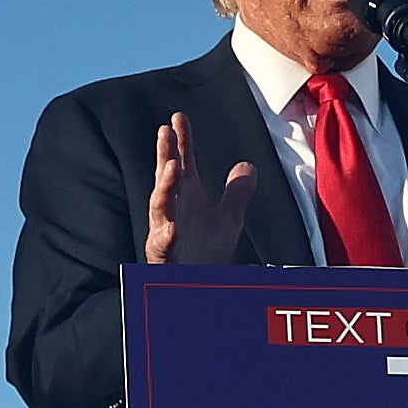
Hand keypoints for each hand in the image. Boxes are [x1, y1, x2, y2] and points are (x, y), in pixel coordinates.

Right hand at [140, 109, 259, 263]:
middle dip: (165, 156)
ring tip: (171, 167)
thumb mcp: (228, 219)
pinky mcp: (163, 258)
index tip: (178, 118)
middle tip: (165, 132)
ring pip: (159, 208)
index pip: (183, 164)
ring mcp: (165, 233)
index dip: (181, 141)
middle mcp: (173, 211)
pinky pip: (162, 246)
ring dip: (164, 187)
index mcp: (187, 199)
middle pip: (166, 179)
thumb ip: (236, 192)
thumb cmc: (207, 255)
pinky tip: (171, 227)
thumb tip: (247, 164)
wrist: (199, 290)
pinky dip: (165, 236)